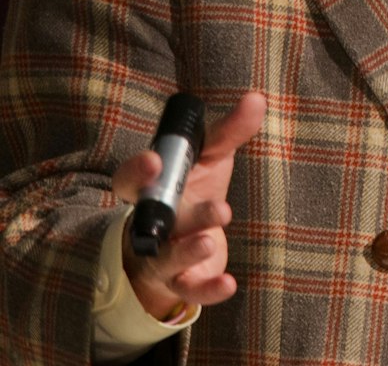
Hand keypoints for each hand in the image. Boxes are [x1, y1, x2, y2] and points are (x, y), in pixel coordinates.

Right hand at [111, 92, 266, 320]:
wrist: (190, 237)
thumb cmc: (195, 189)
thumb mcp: (210, 158)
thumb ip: (228, 132)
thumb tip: (257, 98)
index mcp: (150, 190)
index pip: (129, 180)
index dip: (138, 171)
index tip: (155, 160)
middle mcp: (148, 225)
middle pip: (154, 223)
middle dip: (181, 217)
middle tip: (220, 208)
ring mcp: (160, 257)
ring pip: (165, 260)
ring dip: (187, 252)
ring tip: (210, 240)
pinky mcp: (181, 283)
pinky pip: (187, 291)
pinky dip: (206, 290)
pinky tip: (229, 284)